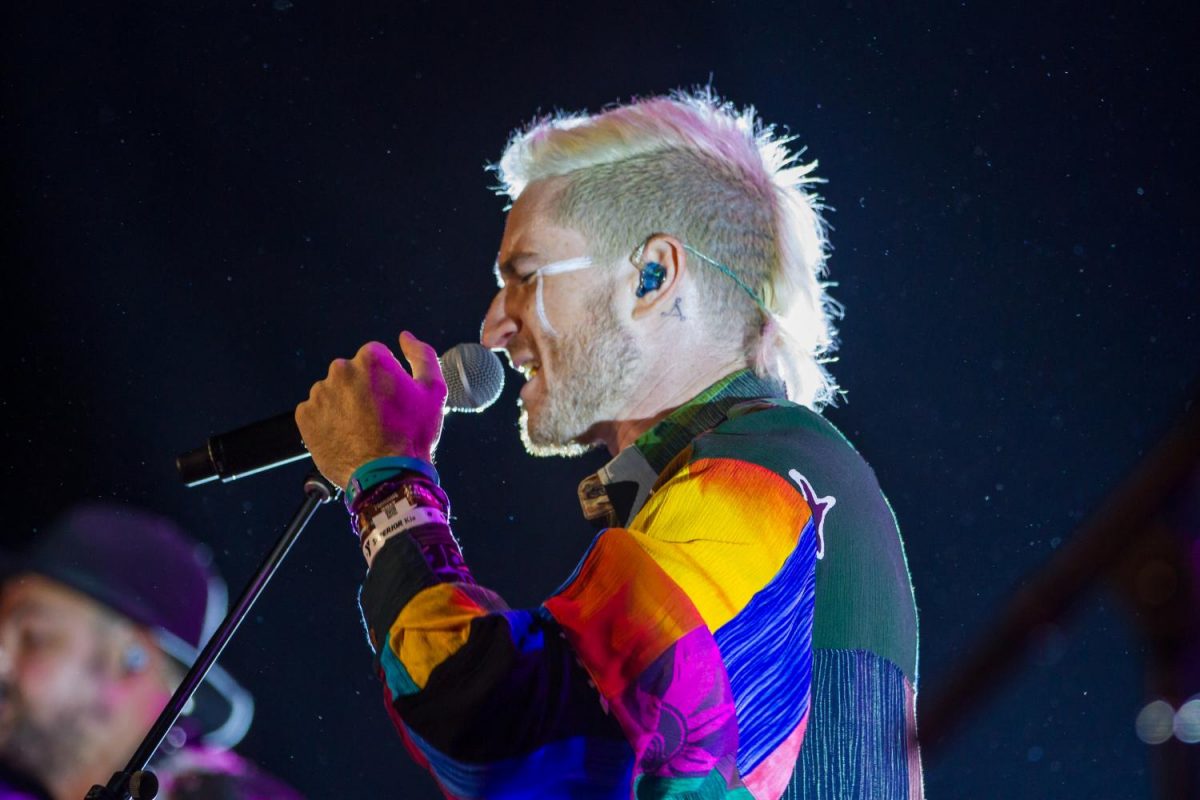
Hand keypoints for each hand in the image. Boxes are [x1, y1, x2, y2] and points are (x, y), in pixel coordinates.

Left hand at [295, 332, 446, 488]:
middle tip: (379, 418)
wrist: (387, 476)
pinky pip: (316, 411)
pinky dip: (328, 421)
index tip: (392, 401)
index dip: (387, 380)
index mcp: (371, 358)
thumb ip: (422, 355)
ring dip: (345, 405)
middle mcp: (340, 369)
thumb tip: (406, 337)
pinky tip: (346, 435)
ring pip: (333, 392)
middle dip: (363, 389)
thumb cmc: (413, 434)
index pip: (376, 358)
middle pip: (352, 373)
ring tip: (362, 430)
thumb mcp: (434, 391)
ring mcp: (320, 393)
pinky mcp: (304, 415)